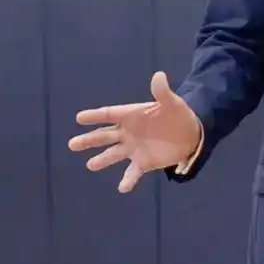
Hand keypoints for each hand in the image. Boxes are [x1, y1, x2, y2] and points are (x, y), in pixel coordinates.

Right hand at [68, 71, 201, 192]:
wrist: (190, 133)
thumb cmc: (177, 114)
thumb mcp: (172, 103)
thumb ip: (162, 92)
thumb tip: (159, 75)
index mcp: (131, 115)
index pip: (110, 114)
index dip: (95, 116)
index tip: (80, 118)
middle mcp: (127, 133)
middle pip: (104, 136)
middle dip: (89, 140)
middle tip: (72, 144)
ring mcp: (133, 148)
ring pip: (113, 154)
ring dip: (102, 160)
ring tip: (91, 165)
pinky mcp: (143, 163)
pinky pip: (132, 173)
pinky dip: (128, 180)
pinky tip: (123, 188)